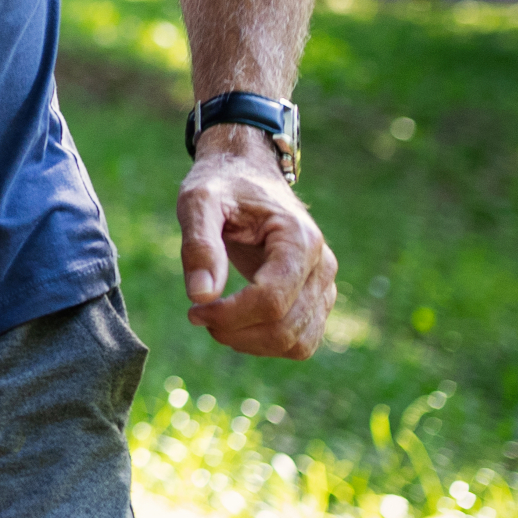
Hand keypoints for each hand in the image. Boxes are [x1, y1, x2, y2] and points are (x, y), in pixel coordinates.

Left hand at [178, 127, 338, 356]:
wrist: (249, 173)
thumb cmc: (223, 184)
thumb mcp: (199, 200)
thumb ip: (199, 244)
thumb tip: (200, 296)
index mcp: (299, 239)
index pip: (272, 299)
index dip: (230, 315)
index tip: (194, 310)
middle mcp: (322, 265)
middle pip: (286, 327)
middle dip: (236, 332)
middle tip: (197, 315)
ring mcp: (324, 285)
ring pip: (298, 343)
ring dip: (251, 343)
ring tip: (215, 320)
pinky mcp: (317, 299)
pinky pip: (301, 341)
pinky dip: (267, 344)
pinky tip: (236, 324)